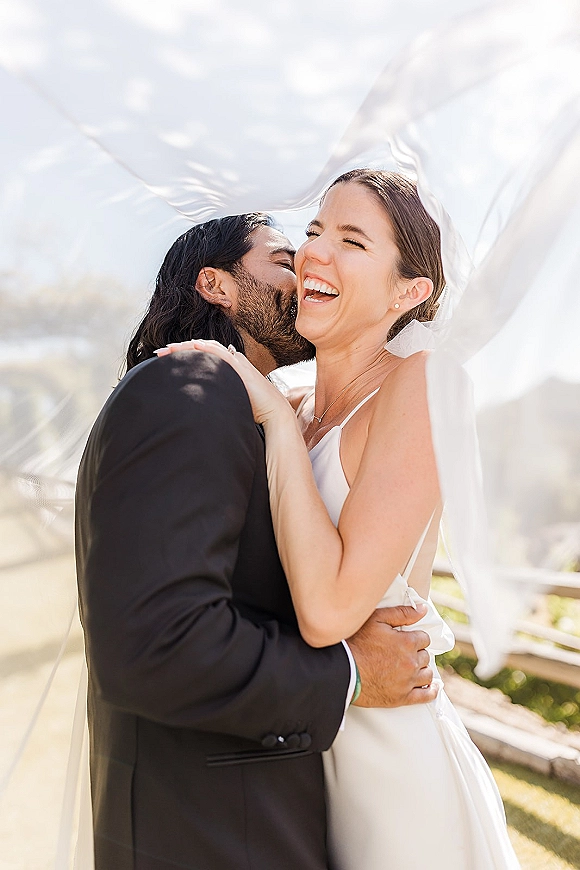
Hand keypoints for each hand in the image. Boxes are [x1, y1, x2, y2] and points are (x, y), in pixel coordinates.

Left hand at [155, 339, 288, 423]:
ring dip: (186, 347)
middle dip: (178, 349)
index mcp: (226, 367)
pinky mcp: (242, 368)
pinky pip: (223, 354)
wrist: (273, 413)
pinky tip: (195, 345)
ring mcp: (236, 362)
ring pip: (208, 348)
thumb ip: (216, 397)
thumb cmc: (253, 410)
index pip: (200, 355)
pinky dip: (208, 349)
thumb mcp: (228, 401)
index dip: (181, 355)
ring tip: (168, 349)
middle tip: (158, 353)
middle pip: (200, 349)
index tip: (163, 359)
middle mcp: (230, 360)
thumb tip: (197, 405)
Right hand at [347, 604, 438, 707]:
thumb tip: (424, 609)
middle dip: (417, 653)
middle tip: (403, 653)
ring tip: (411, 667)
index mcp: (407, 642)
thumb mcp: (376, 619)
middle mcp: (411, 662)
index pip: (424, 638)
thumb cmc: (356, 642)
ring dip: (422, 669)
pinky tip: (432, 687)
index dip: (415, 638)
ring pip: (427, 674)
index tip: (406, 640)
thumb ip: (402, 613)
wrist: (342, 670)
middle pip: (425, 656)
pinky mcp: (402, 698)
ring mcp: (408, 682)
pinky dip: (431, 691)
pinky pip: (426, 696)